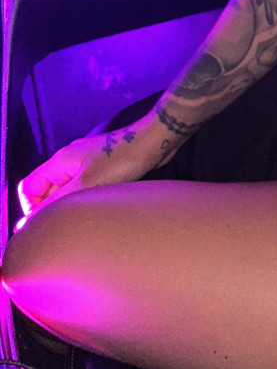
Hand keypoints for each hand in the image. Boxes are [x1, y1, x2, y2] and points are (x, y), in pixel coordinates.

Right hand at [17, 115, 173, 217]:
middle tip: (70, 226)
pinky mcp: (104, 168)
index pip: (28, 187)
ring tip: (88, 219)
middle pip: (47, 191)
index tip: (45, 224)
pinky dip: (89, 200)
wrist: (155, 141)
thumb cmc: (121, 160)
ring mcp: (87, 163)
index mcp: (60, 161)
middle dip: (54, 210)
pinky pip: (86, 188)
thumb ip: (55, 205)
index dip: (30, 208)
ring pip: (68, 192)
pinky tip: (102, 210)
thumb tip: (29, 223)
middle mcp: (70, 160)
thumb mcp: (85, 186)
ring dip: (74, 206)